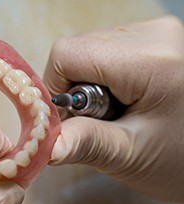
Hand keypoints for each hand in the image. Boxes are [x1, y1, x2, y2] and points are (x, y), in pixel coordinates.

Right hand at [44, 16, 183, 200]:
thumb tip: (46, 146)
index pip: (68, 54)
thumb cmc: (179, 158)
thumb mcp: (130, 155)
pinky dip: (102, 78)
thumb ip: (87, 143)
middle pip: (78, 50)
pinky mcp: (153, 38)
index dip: (55, 88)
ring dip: (88, 85)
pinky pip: (106, 51)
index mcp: (150, 59)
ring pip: (90, 50)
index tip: (69, 120)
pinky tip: (123, 99)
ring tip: (116, 112)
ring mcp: (155, 32)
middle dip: (75, 90)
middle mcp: (153, 32)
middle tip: (99, 121)